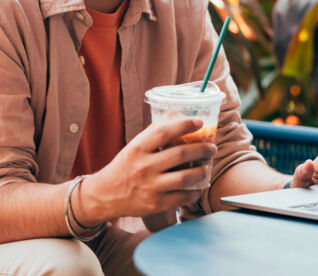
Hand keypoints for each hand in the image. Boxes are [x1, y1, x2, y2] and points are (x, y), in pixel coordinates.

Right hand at [77, 118, 217, 224]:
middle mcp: (144, 166)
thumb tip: (177, 114)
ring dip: (202, 171)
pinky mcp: (156, 204)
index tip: (199, 122)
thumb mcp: (134, 146)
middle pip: (180, 154)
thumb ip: (155, 132)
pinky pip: (182, 197)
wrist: (106, 195)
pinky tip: (198, 186)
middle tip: (212, 148)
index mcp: (138, 148)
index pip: (165, 132)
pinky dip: (194, 191)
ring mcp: (150, 186)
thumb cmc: (125, 166)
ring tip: (207, 167)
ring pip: (185, 177)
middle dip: (202, 149)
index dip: (184, 125)